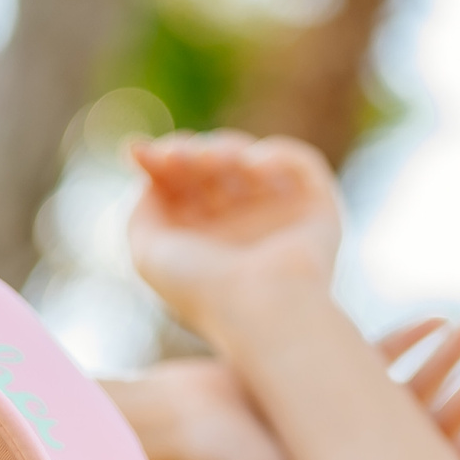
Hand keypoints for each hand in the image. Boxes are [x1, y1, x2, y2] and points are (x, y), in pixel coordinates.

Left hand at [127, 132, 341, 334]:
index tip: (140, 153)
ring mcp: (280, 217)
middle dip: (191, 153)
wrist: (260, 309)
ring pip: (250, 160)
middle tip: (178, 158)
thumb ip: (143, 211)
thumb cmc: (202, 288)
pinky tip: (251, 166)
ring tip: (212, 161)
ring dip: (225, 149)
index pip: (184, 185)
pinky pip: (301, 164)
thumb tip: (155, 176)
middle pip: (213, 168)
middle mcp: (241, 228)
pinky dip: (276, 154)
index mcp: (205, 240)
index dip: (162, 162)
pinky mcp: (318, 210)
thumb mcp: (148, 253)